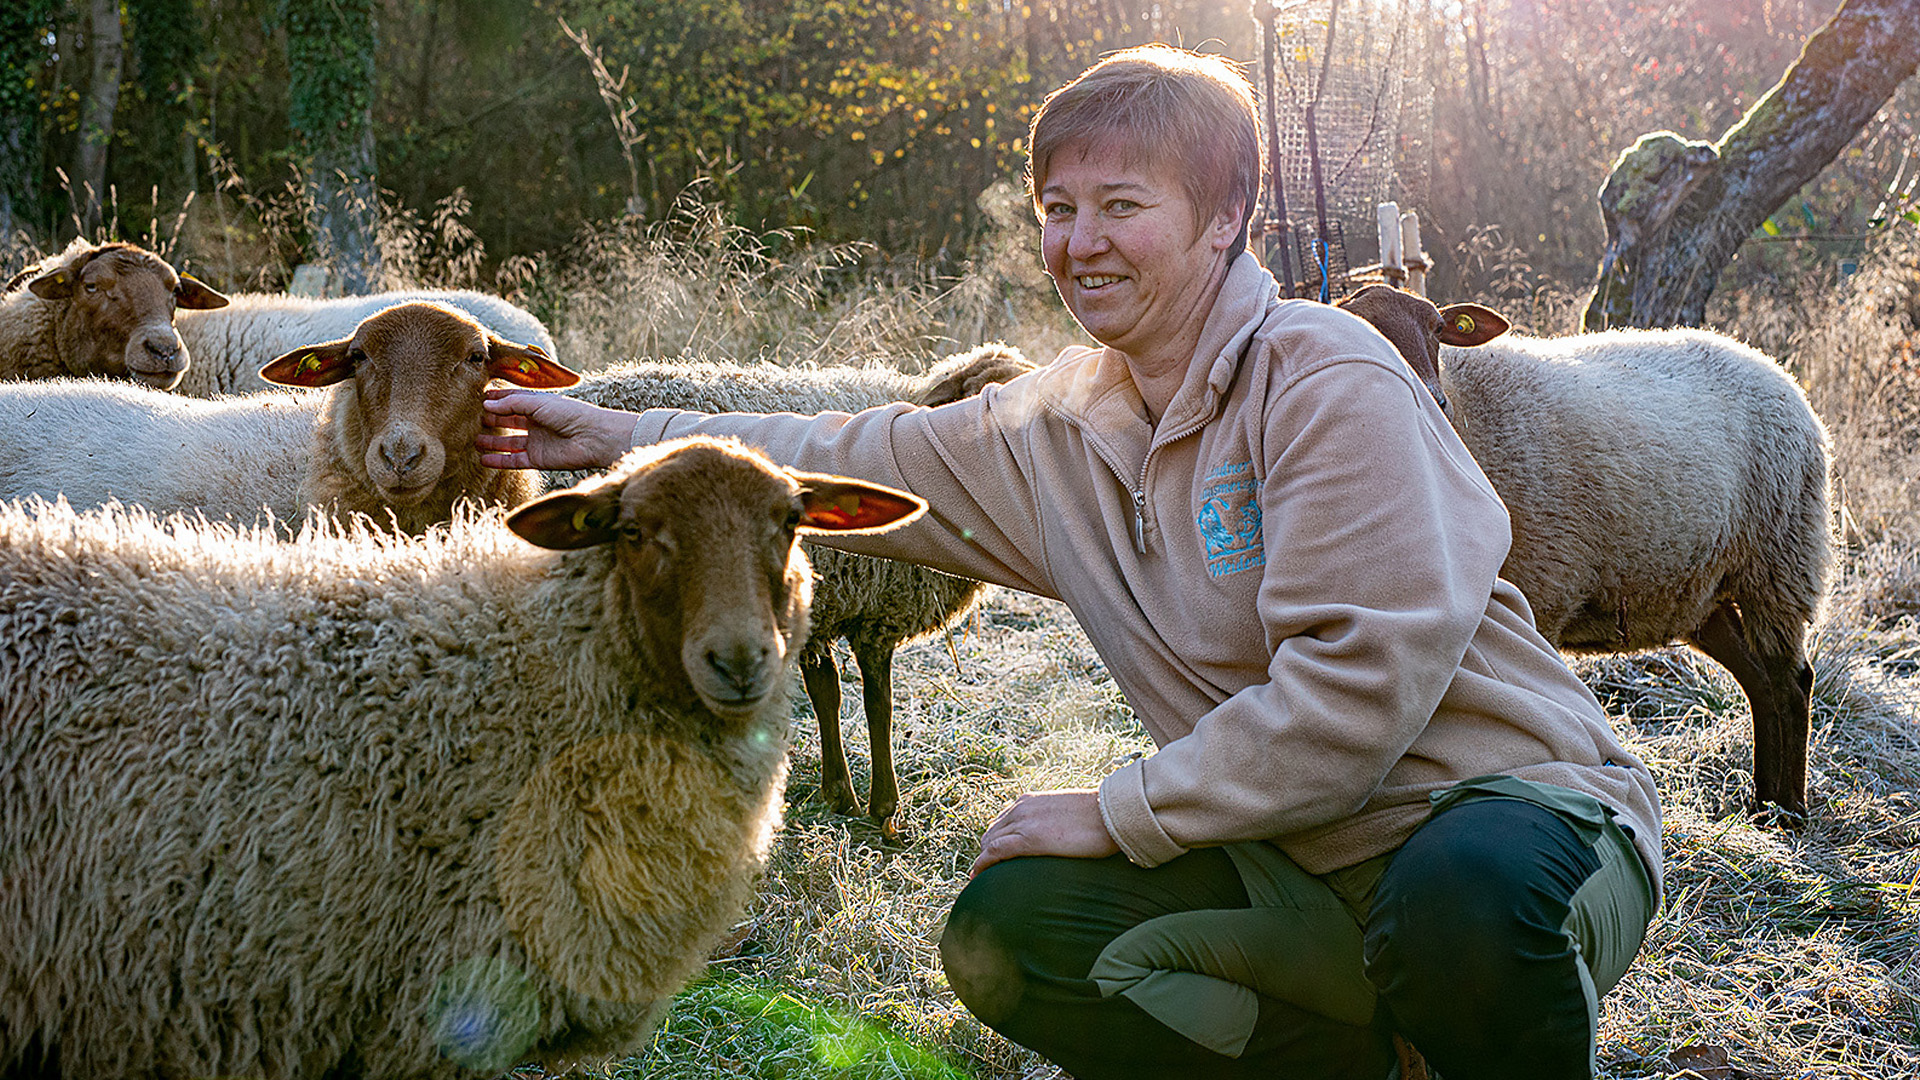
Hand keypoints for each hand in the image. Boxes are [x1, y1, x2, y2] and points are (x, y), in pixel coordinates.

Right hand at [477, 388, 636, 471]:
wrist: (593, 438)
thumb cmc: (571, 414)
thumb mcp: (538, 403)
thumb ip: (512, 404)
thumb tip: (487, 405)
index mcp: (538, 405)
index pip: (511, 401)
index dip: (495, 401)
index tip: (476, 399)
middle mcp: (535, 423)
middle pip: (507, 421)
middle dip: (490, 421)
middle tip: (469, 420)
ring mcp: (536, 441)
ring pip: (507, 442)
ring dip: (491, 441)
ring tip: (472, 440)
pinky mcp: (537, 459)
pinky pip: (513, 460)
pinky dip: (498, 460)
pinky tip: (483, 458)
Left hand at [969, 788, 1117, 876]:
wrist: (1111, 813)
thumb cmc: (1100, 818)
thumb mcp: (1069, 816)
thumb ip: (1055, 823)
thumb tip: (1058, 837)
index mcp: (1030, 801)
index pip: (1001, 822)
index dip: (994, 841)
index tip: (992, 857)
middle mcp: (1021, 808)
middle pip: (991, 832)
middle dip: (986, 853)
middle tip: (986, 872)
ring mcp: (1024, 822)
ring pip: (990, 842)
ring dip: (983, 860)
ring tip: (980, 878)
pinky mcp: (1029, 839)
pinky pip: (995, 852)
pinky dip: (982, 864)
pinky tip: (977, 876)